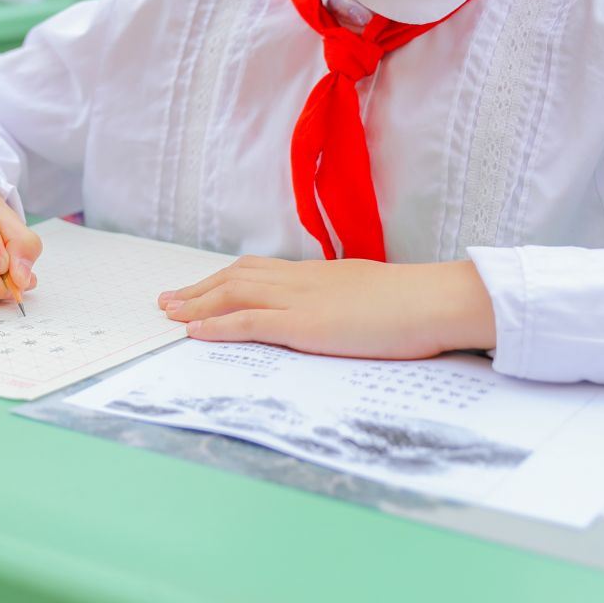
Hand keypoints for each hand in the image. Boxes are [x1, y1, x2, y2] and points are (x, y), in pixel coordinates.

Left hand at [159, 256, 496, 359]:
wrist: (436, 300)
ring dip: (198, 304)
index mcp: (319, 275)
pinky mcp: (306, 323)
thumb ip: (348, 301)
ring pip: (235, 294)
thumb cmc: (416, 304)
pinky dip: (218, 324)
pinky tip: (196, 332)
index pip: (261, 270)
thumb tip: (341, 312)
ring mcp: (302, 300)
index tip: (202, 287)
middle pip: (238, 277)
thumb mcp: (372, 295)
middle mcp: (303, 280)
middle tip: (167, 300)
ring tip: (170, 313)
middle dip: (199, 289)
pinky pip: (251, 321)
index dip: (226, 278)